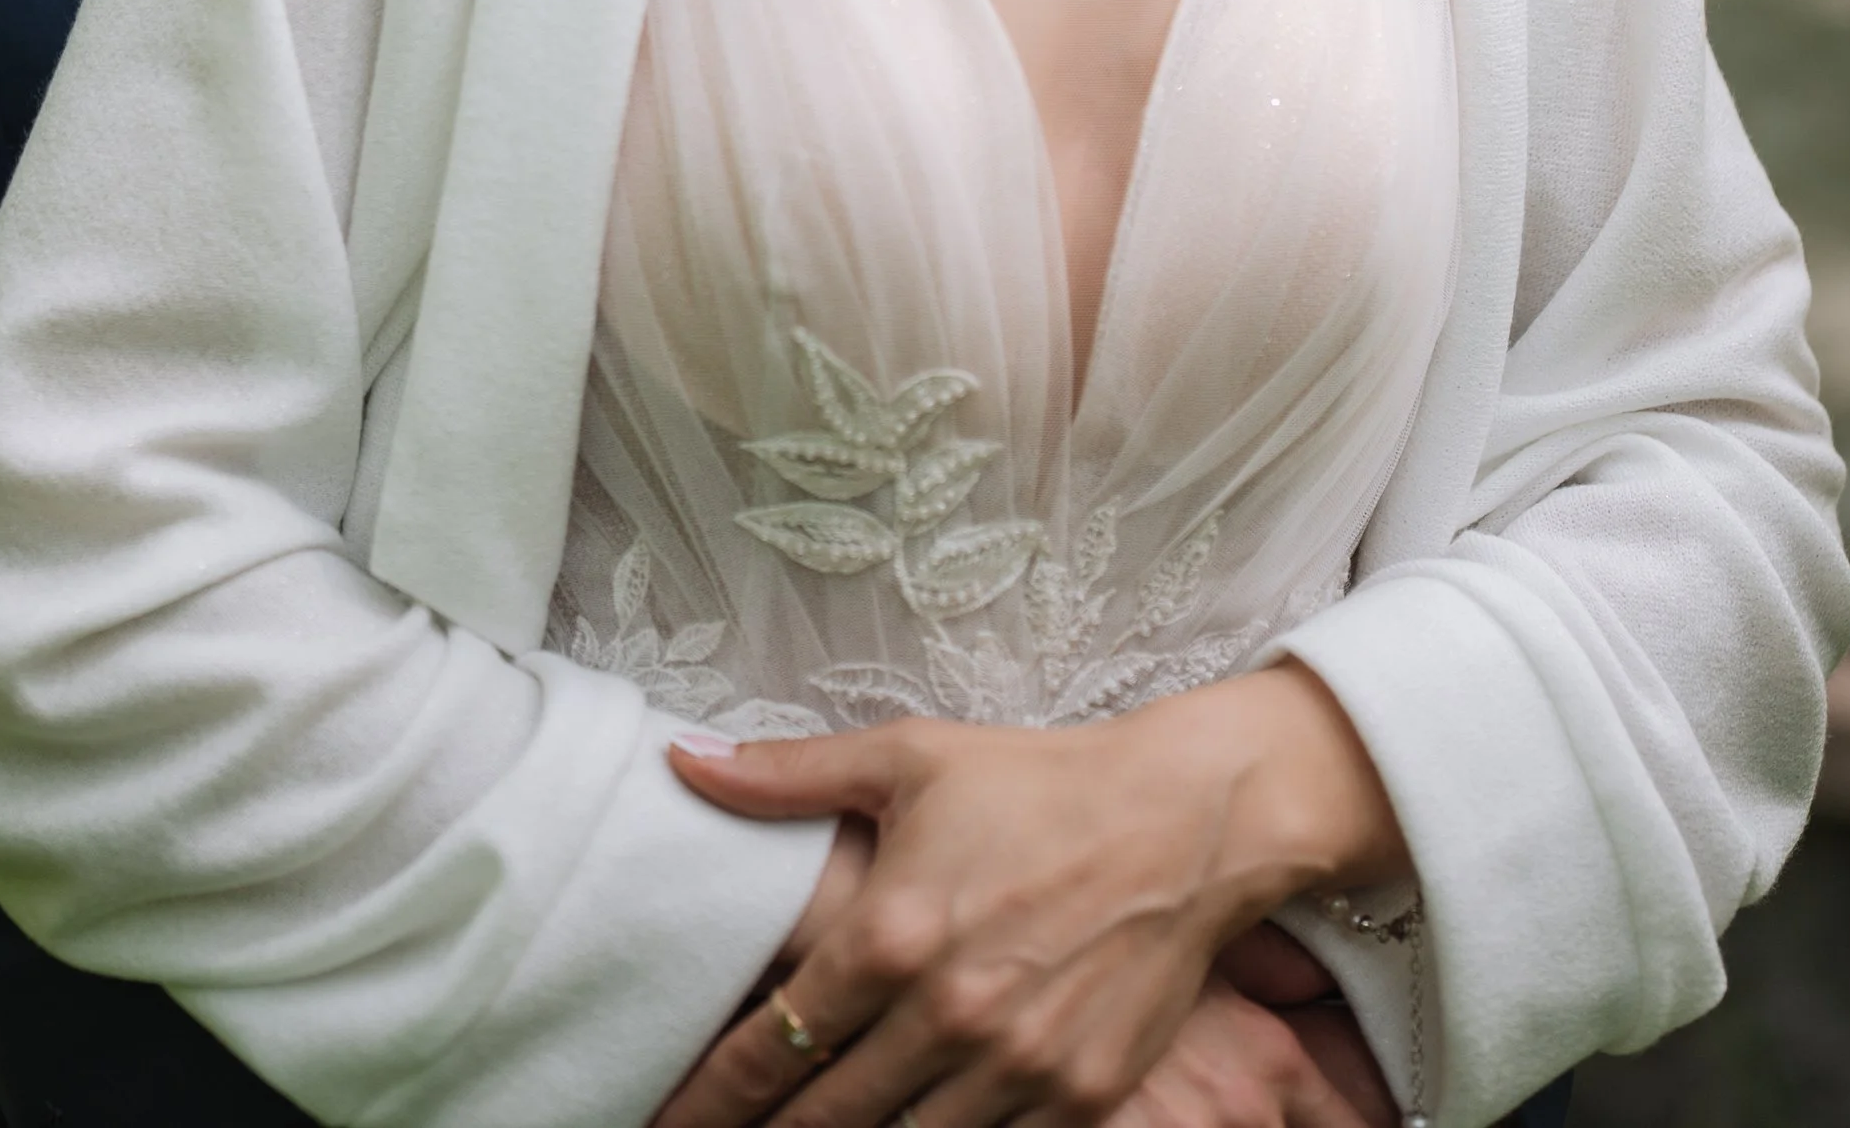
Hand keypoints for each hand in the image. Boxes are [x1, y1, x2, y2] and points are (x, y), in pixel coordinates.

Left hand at [654, 665, 1405, 1127]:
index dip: (710, 1096)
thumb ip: (787, 775)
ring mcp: (1015, 1068)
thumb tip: (687, 760)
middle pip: (825, 1119)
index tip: (667, 1117)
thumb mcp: (906, 758)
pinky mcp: (1078, 1098)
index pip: (771, 1046)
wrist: (1182, 821)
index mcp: (889, 936)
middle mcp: (944, 1016)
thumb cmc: (1035, 783)